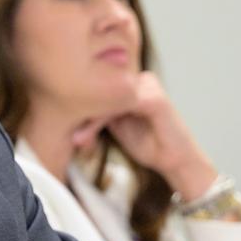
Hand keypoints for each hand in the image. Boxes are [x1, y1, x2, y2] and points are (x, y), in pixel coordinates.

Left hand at [71, 72, 216, 200]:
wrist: (176, 161)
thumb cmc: (148, 143)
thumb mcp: (116, 124)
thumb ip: (101, 111)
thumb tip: (69, 106)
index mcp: (131, 82)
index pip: (98, 85)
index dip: (79, 105)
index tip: (64, 125)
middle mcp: (140, 79)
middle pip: (100, 89)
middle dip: (81, 112)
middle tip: (70, 136)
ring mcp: (148, 86)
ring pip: (106, 97)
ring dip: (88, 119)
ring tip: (78, 140)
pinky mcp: (154, 99)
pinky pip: (119, 105)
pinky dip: (100, 121)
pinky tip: (88, 136)